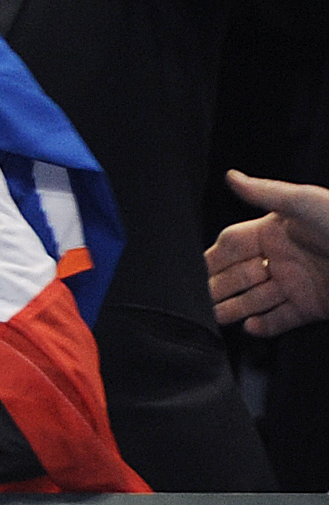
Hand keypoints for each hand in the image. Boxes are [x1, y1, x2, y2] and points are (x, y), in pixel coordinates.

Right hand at [210, 171, 328, 335]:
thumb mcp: (304, 202)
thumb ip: (266, 192)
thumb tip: (232, 177)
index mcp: (273, 232)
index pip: (232, 245)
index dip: (213, 257)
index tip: (193, 269)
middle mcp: (280, 259)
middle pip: (239, 275)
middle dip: (219, 286)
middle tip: (199, 298)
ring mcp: (295, 284)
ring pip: (256, 299)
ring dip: (236, 308)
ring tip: (217, 317)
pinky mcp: (311, 307)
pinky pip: (283, 319)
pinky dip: (266, 325)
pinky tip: (251, 327)